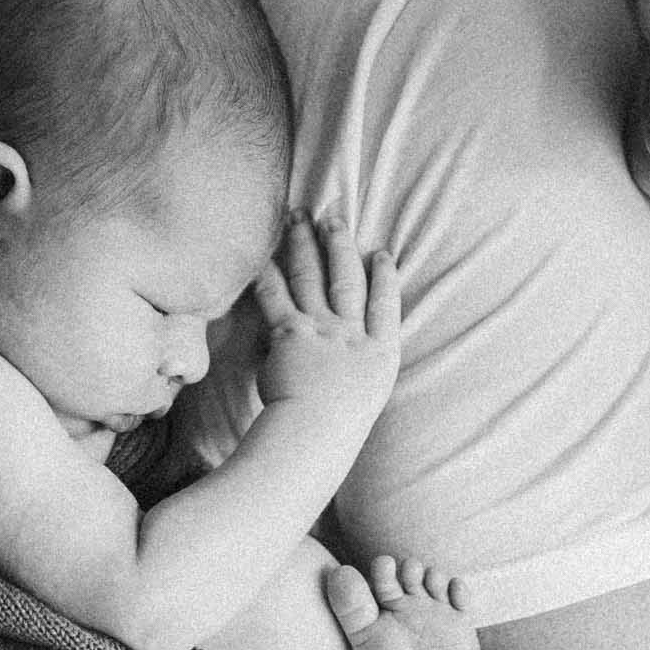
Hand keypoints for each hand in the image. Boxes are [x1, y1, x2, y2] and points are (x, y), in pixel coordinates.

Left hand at [254, 213, 399, 423]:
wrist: (318, 433)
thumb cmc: (339, 430)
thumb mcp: (365, 401)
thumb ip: (358, 375)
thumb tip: (341, 368)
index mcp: (380, 354)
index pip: (386, 306)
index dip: (385, 277)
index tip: (382, 254)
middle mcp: (354, 335)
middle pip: (348, 280)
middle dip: (342, 245)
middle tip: (335, 217)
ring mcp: (323, 330)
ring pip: (313, 278)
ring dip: (305, 245)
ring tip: (300, 218)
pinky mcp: (291, 333)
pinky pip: (277, 296)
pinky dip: (269, 274)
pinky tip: (263, 255)